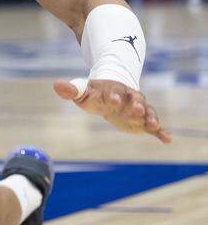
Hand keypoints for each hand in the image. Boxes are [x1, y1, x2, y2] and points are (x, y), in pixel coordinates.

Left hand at [53, 78, 170, 143]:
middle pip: (135, 99)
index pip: (114, 91)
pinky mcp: (144, 121)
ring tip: (154, 125)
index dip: (114, 95)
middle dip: (136, 104)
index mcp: (114, 90)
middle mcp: (130, 98)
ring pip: (148, 112)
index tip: (113, 100)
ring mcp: (139, 109)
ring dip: (150, 118)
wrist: (112, 96)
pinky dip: (162, 132)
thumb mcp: (83, 92)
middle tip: (136, 109)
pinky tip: (167, 140)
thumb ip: (72, 90)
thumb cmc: (95, 94)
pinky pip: (155, 126)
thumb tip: (57, 85)